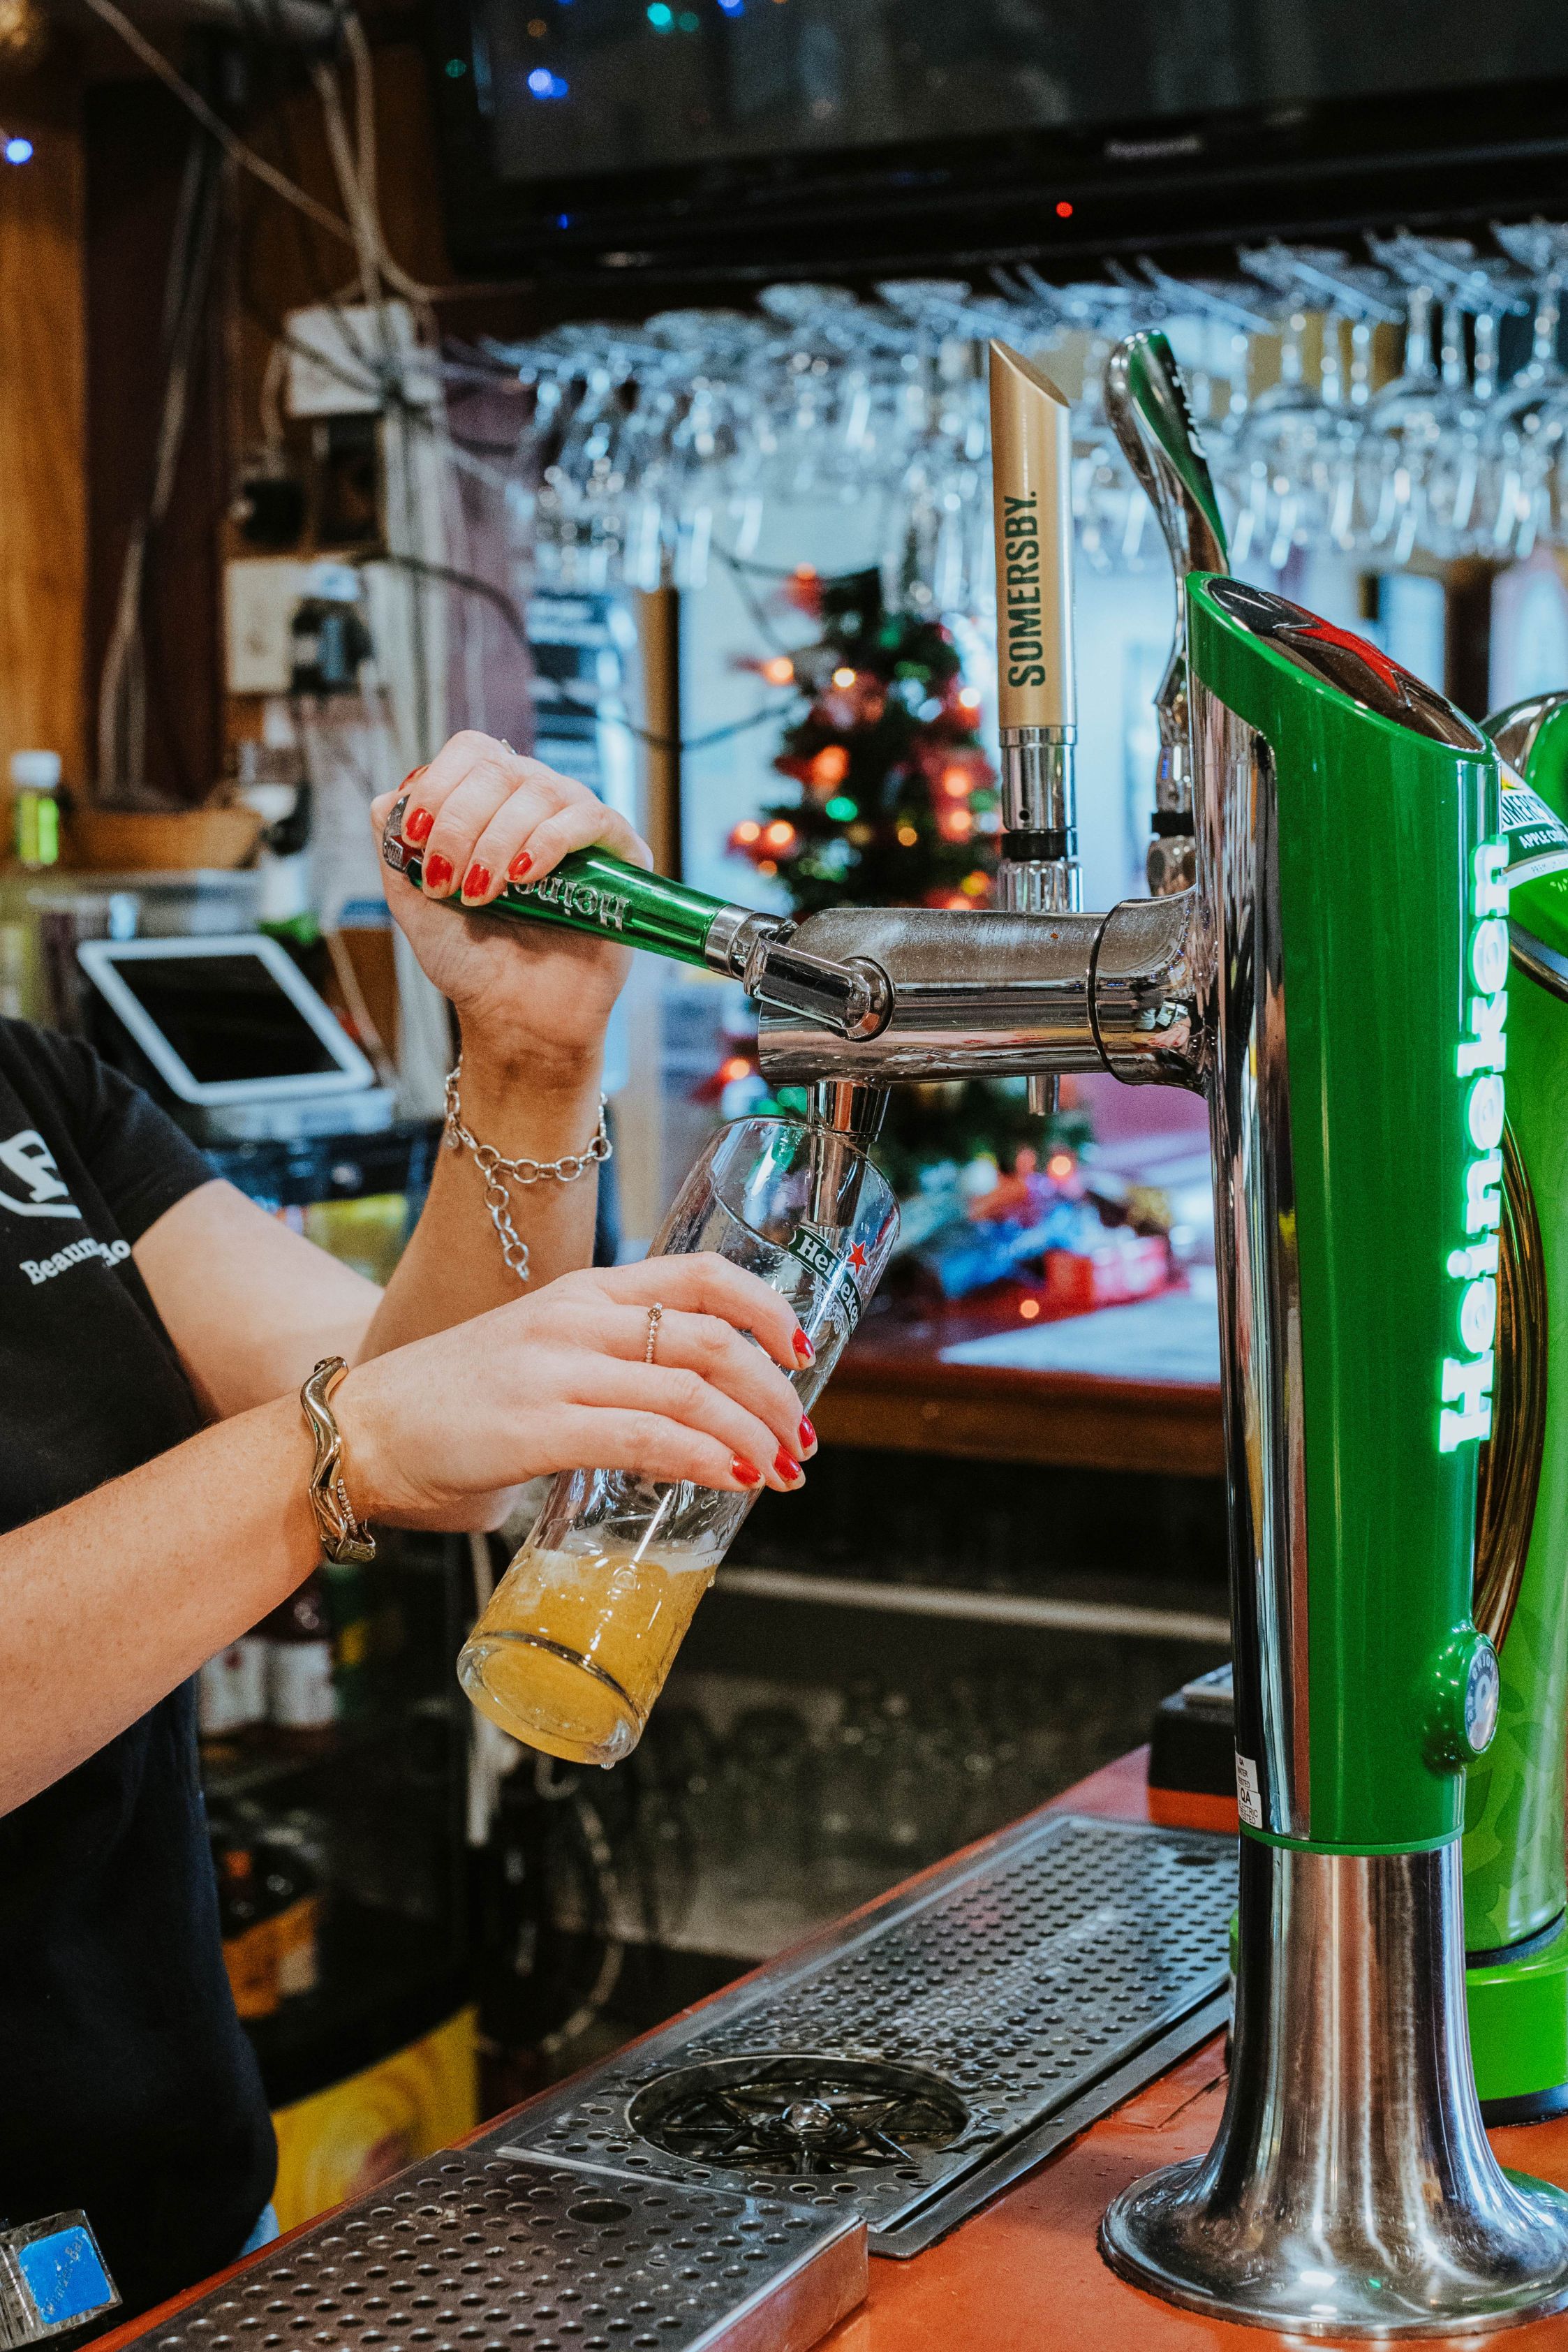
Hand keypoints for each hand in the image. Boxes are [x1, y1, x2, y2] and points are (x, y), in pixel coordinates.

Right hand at [335, 1254, 818, 1532]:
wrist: (367, 1431)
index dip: (766, 1307)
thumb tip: (693, 1409)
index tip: (802, 1348)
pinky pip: (644, 1437)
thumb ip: (611, 1365)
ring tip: (779, 1470)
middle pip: (711, 1339)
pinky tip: (731, 1478)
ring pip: (689, 1389)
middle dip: (773, 1392)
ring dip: (752, 1434)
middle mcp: (577, 1319)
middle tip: (800, 1439)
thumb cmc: (459, 1402)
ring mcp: (556, 1369)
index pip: (700, 1275)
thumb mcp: (544, 1353)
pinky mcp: (538, 1426)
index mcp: (585, 1293)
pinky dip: (701, 1458)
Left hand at [370, 733, 653, 1083]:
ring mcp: (579, 824)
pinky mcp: (620, 853)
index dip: (437, 787)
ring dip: (497, 843)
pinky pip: (590, 819)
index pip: (469, 752)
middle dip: (459, 825)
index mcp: (491, 800)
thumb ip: (394, 848)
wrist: (515, 1014)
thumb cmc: (471, 958)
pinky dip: (548, 842)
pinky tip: (523, 878)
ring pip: (540, 791)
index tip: (415, 840)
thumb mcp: (413, 900)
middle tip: (447, 881)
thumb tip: (385, 798)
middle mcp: (537, 800)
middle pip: (499, 770)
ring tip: (482, 894)